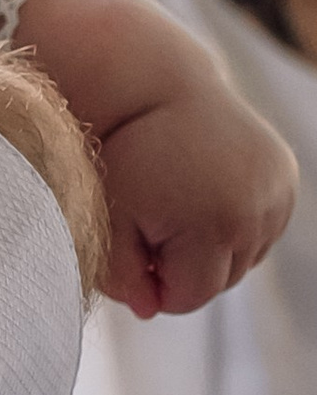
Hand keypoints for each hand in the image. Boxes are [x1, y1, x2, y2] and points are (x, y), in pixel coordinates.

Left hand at [12, 0, 294, 315]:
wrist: (156, 83)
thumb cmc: (120, 152)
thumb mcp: (107, 215)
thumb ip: (119, 274)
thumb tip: (148, 311)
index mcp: (216, 224)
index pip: (189, 297)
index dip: (155, 285)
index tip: (132, 254)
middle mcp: (257, 210)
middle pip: (220, 280)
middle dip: (183, 266)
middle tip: (150, 225)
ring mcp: (278, 193)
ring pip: (242, 257)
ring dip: (210, 247)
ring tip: (175, 207)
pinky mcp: (285, 179)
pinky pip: (258, 229)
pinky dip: (231, 223)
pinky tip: (202, 195)